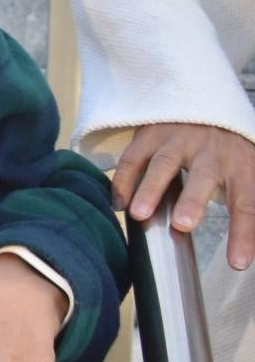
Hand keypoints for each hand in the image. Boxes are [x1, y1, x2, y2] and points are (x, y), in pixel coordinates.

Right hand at [114, 122, 254, 269]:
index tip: (237, 262)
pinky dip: (124, 181)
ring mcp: (179, 140)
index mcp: (242, 165)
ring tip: (140, 214)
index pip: (247, 203)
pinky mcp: (150, 133)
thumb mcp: (245, 172)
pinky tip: (119, 203)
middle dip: (193, 200)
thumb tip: (245, 254)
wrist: (202, 99)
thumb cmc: (225, 150)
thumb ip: (244, 204)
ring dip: (151, 189)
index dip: (244, 233)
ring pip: (164, 164)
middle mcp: (212, 151)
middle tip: (183, 224)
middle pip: (204, 177)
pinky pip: (133, 158)